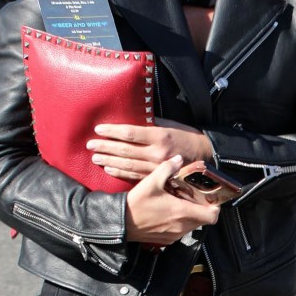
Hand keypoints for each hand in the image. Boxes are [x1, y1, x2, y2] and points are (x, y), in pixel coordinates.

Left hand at [87, 119, 212, 182]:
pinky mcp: (157, 177)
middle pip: (125, 150)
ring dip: (109, 161)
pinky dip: (120, 173)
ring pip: (127, 165)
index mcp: (159, 136)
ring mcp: (156, 167)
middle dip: (105, 147)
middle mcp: (157, 153)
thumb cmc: (186, 136)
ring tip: (95, 158)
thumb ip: (151, 123)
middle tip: (90, 145)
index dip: (112, 131)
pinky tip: (109, 169)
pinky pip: (135, 176)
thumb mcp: (171, 124)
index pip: (130, 133)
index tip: (99, 129)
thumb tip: (132, 118)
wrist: (205, 156)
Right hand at [125, 156, 219, 244]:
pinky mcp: (166, 240)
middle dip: (201, 209)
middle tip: (194, 197)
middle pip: (203, 220)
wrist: (120, 223)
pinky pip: (180, 231)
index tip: (210, 199)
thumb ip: (167, 168)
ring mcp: (173, 235)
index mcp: (182, 213)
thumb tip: (178, 159)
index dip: (214, 208)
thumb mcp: (151, 181)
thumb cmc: (136, 204)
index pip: (212, 216)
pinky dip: (179, 223)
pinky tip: (168, 213)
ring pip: (191, 226)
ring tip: (180, 203)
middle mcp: (181, 227)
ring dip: (190, 216)